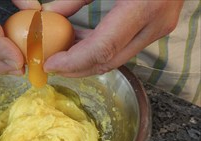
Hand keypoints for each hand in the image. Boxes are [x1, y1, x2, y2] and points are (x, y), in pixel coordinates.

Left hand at [42, 0, 183, 76]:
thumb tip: (48, 13)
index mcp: (143, 6)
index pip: (102, 49)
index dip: (74, 62)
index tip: (51, 64)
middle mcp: (154, 25)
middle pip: (109, 62)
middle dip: (77, 69)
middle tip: (52, 66)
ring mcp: (157, 29)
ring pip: (116, 59)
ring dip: (86, 60)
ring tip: (61, 54)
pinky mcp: (155, 29)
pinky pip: (122, 48)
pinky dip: (99, 49)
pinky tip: (80, 42)